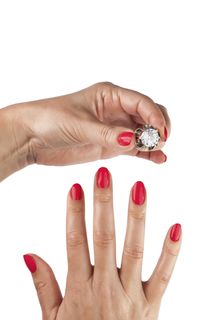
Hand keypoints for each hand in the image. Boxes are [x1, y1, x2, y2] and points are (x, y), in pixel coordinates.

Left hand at [0, 82, 169, 179]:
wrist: (32, 137)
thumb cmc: (50, 120)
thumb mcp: (79, 125)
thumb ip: (107, 134)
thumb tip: (134, 140)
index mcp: (110, 95)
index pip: (142, 102)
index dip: (155, 116)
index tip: (160, 132)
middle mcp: (116, 110)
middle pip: (148, 115)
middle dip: (158, 127)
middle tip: (159, 142)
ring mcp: (115, 128)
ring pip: (145, 133)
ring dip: (155, 141)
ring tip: (160, 153)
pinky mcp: (111, 145)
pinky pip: (135, 148)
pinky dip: (148, 154)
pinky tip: (158, 160)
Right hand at [23, 167, 180, 319]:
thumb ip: (43, 284)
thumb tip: (29, 254)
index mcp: (79, 291)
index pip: (75, 243)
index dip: (74, 214)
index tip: (76, 188)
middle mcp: (105, 289)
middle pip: (105, 239)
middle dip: (104, 204)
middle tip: (105, 175)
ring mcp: (131, 296)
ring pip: (134, 251)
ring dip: (136, 219)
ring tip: (138, 189)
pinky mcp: (151, 306)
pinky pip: (164, 276)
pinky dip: (171, 252)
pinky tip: (176, 227)